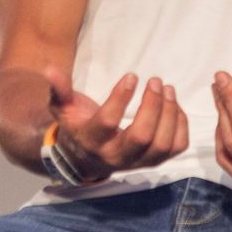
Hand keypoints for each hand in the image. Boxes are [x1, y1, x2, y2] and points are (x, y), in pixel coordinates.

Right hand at [47, 70, 189, 180]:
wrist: (87, 158)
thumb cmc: (77, 125)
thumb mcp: (63, 108)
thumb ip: (59, 90)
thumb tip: (50, 69)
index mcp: (92, 141)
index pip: (108, 122)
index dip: (121, 98)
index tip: (132, 76)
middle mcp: (116, 156)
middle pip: (142, 136)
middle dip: (153, 106)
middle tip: (155, 80)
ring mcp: (138, 162)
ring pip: (162, 143)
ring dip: (170, 113)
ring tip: (167, 89)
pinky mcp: (154, 162)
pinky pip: (176, 148)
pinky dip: (181, 125)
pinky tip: (174, 106)